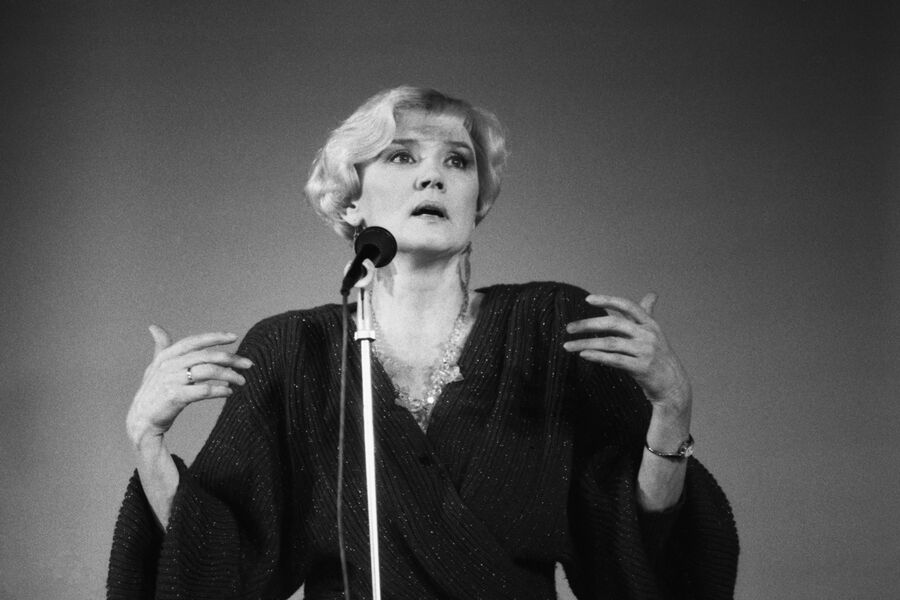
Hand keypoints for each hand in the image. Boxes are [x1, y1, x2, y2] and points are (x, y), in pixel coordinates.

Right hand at [126, 325, 252, 446]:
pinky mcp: (175, 396)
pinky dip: (220, 390)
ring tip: (242, 381)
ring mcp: (172, 380)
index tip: (234, 337)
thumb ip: (161, 347)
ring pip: (208, 371)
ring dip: (230, 375)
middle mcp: (169, 365)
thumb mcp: (155, 367)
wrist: (141, 420)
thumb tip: (154, 327)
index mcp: (166, 356)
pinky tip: (229, 392)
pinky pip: (204, 390)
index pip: (194, 341)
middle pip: (207, 356)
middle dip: (231, 358)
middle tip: (249, 364)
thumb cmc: (152, 392)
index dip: (215, 337)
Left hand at [563, 293, 691, 413]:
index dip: (608, 300)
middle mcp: (648, 334)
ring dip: (586, 344)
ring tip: (568, 346)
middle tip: (569, 328)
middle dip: (588, 324)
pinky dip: (597, 356)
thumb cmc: (658, 356)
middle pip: (614, 324)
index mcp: (649, 324)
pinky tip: (584, 355)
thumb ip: (647, 315)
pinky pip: (615, 360)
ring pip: (610, 343)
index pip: (627, 306)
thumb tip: (652, 295)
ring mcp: (645, 351)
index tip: (588, 299)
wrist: (673, 384)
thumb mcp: (654, 333)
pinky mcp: (642, 367)